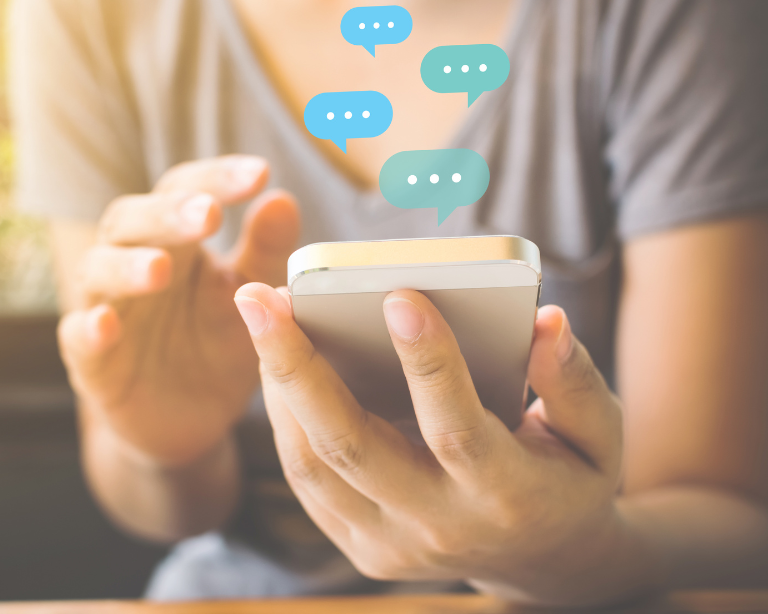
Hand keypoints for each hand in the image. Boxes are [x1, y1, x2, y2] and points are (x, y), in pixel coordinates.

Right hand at [58, 156, 299, 467]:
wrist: (191, 419)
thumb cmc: (218, 342)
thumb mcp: (252, 299)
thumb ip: (265, 252)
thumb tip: (283, 199)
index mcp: (175, 239)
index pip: (185, 190)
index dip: (216, 178)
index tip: (259, 174)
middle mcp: (131, 261)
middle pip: (133, 220)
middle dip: (168, 214)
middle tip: (208, 213)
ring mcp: (106, 308)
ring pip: (98, 271)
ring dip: (127, 266)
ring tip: (161, 270)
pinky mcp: (91, 362)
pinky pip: (77, 338)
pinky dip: (89, 329)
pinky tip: (107, 324)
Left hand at [234, 284, 649, 604]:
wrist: (541, 563)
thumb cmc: (568, 480)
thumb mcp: (597, 436)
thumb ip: (573, 380)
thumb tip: (544, 319)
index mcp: (506, 496)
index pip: (455, 428)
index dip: (429, 362)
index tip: (397, 293)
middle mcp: (438, 526)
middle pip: (351, 446)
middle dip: (298, 365)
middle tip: (260, 296)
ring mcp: (390, 544)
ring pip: (312, 463)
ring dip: (277, 385)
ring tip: (260, 314)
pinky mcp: (359, 544)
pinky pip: (306, 479)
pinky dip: (283, 417)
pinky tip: (275, 359)